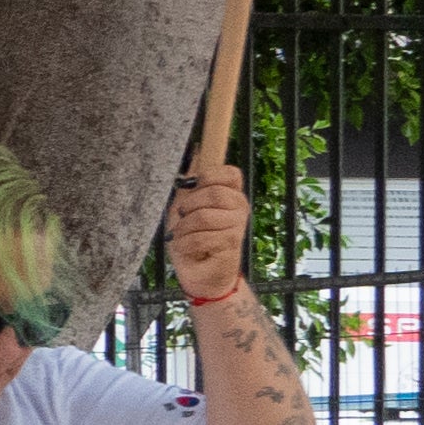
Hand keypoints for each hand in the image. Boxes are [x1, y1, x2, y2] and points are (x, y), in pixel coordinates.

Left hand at [167, 161, 251, 307]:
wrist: (198, 274)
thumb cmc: (191, 238)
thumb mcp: (184, 206)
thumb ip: (192, 182)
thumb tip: (197, 150)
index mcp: (230, 194)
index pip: (230, 173)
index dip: (208, 177)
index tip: (193, 189)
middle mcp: (239, 207)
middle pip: (214, 193)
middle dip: (189, 207)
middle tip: (183, 219)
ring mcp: (238, 226)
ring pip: (204, 216)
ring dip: (185, 229)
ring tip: (185, 237)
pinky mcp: (232, 245)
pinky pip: (202, 237)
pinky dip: (186, 244)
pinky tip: (190, 250)